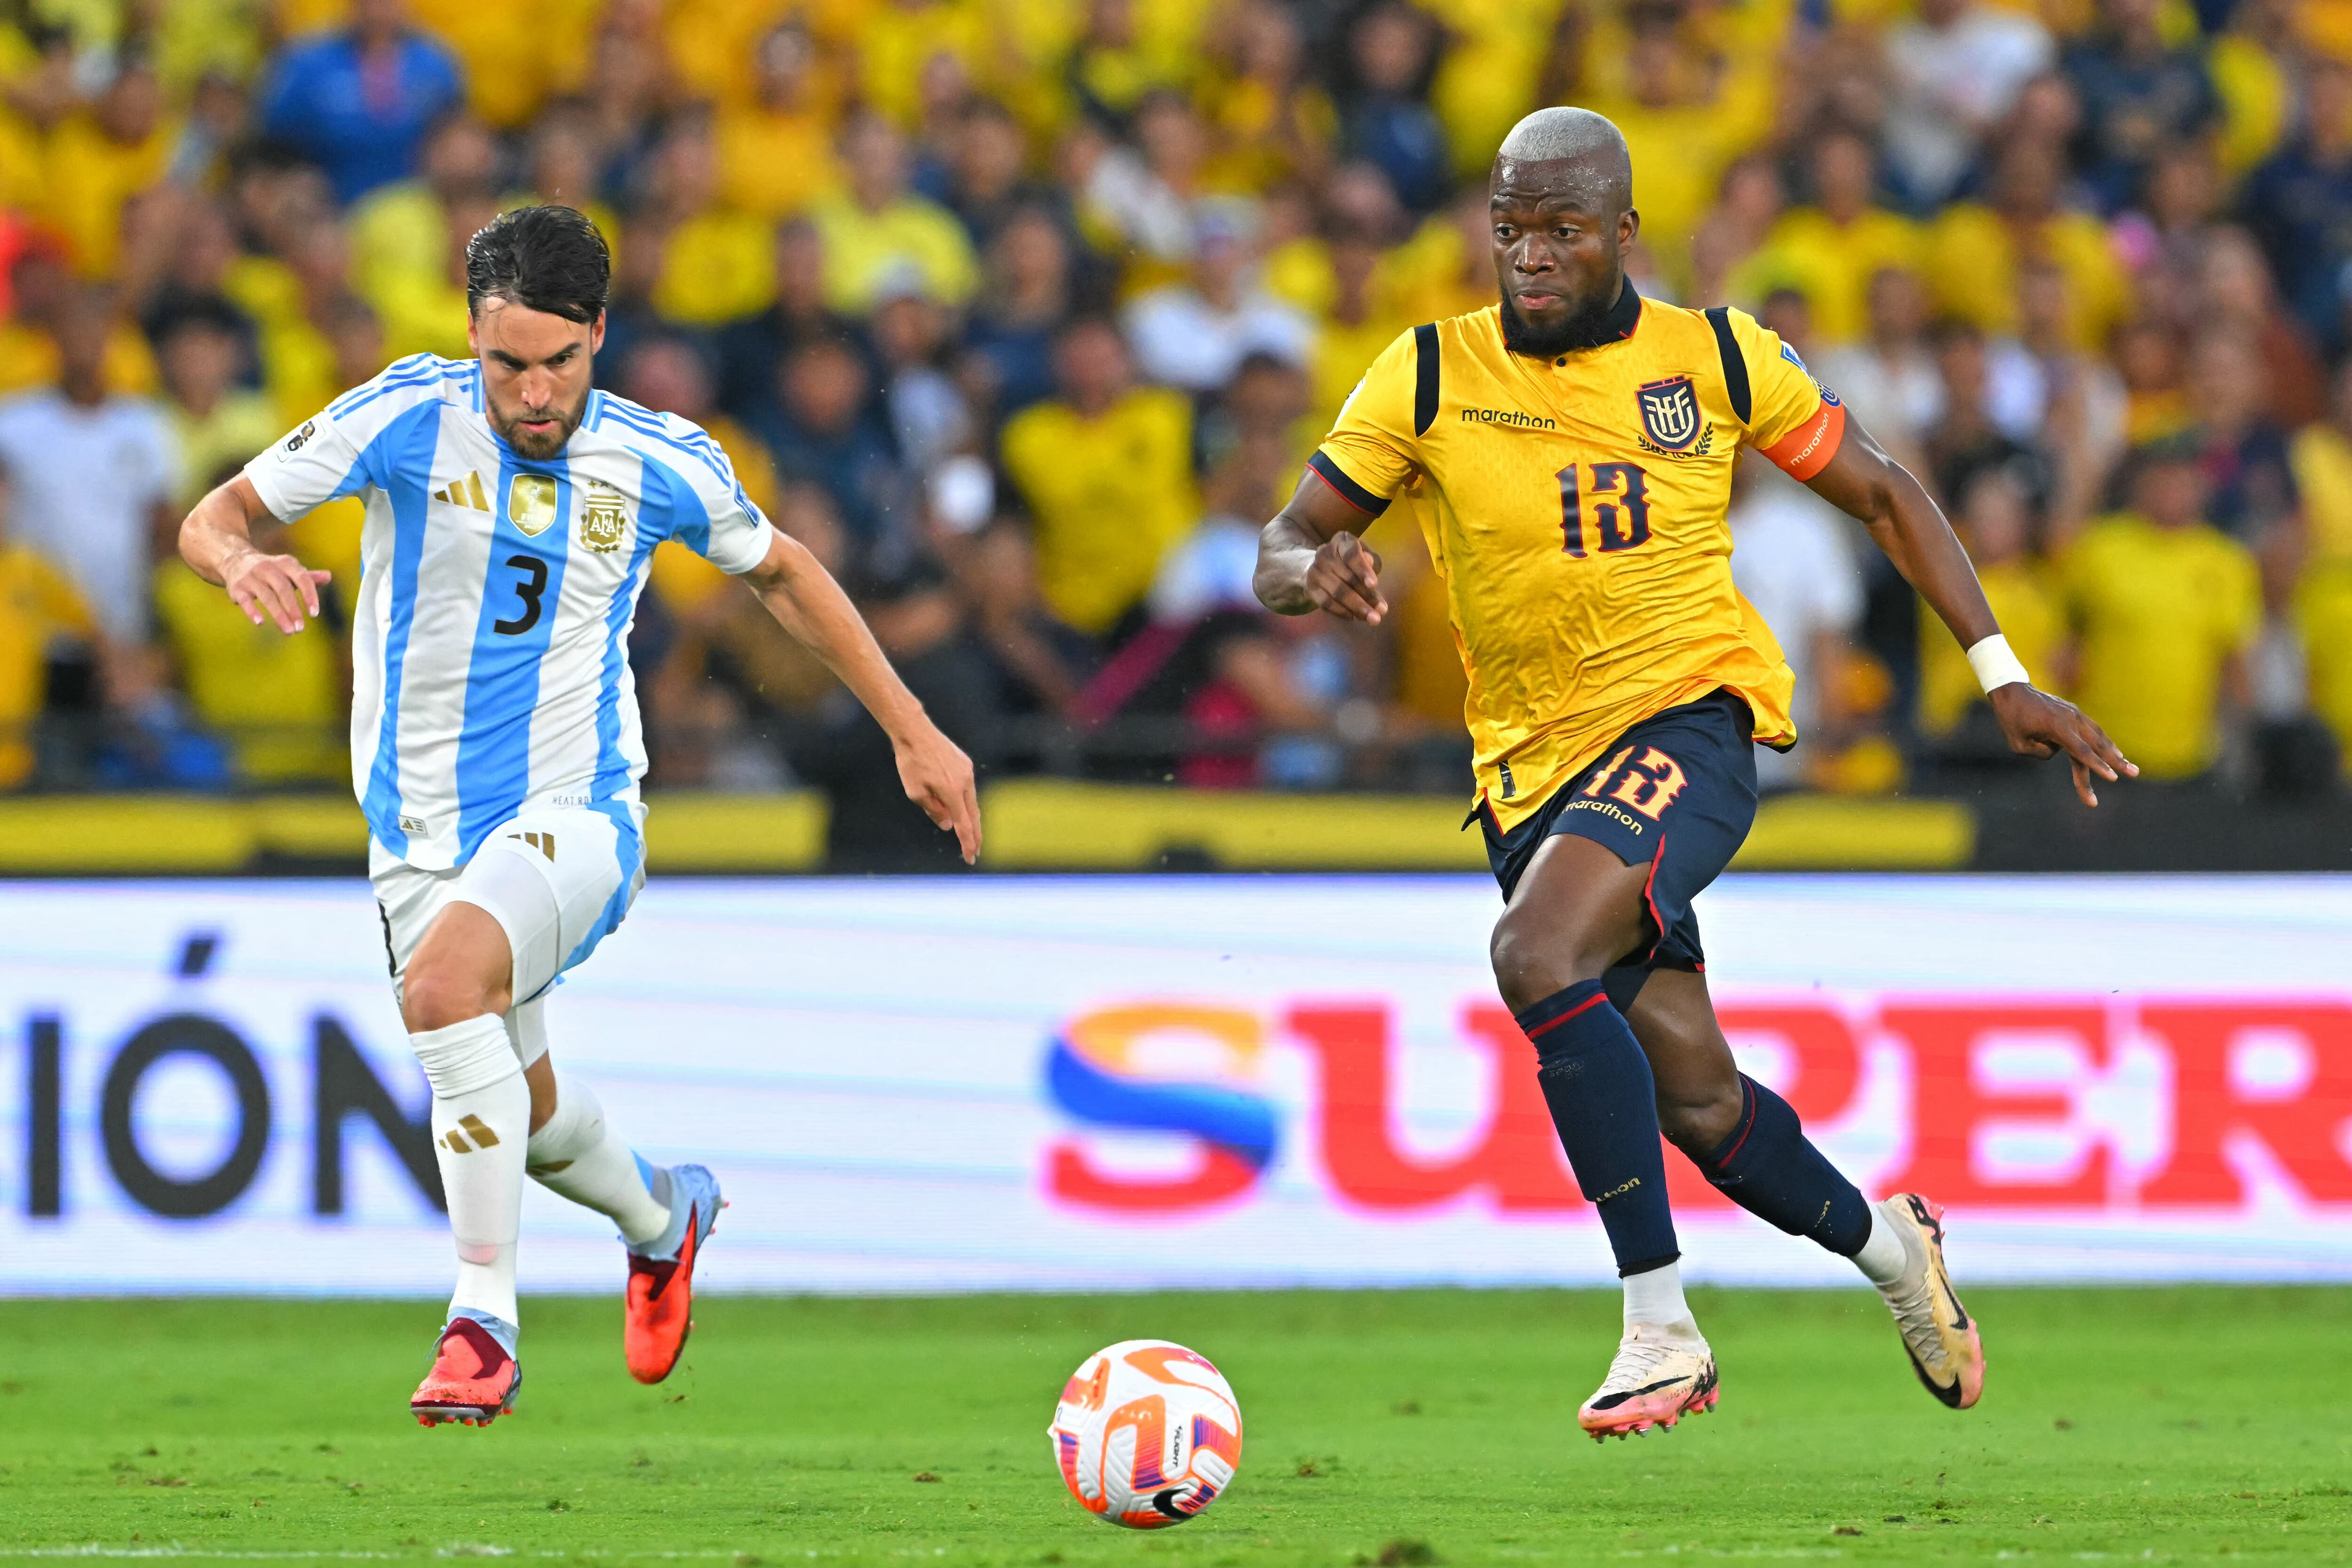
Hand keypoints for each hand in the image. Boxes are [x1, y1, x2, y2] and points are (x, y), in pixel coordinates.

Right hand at [222, 546, 330, 632]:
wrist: (236, 560)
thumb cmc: (272, 571)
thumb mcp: (289, 570)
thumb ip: (308, 577)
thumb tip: (328, 576)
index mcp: (285, 563)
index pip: (301, 578)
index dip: (309, 595)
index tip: (314, 614)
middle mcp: (267, 568)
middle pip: (283, 589)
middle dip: (293, 609)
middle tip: (300, 628)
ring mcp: (251, 577)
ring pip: (266, 596)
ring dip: (278, 615)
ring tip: (289, 631)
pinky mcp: (237, 587)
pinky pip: (245, 600)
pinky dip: (252, 611)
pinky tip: (260, 623)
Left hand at [893, 722, 981, 863]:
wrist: (914, 732)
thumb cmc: (910, 763)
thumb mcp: (915, 792)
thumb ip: (934, 811)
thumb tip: (949, 825)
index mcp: (952, 792)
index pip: (964, 825)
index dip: (967, 843)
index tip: (971, 857)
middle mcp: (964, 782)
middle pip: (974, 815)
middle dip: (975, 835)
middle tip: (975, 851)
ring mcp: (967, 772)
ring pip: (972, 801)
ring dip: (971, 818)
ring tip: (970, 833)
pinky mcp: (965, 764)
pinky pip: (967, 788)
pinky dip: (965, 801)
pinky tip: (960, 807)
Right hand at [1304, 532, 1387, 622]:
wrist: (1318, 565)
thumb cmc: (1349, 560)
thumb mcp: (1363, 554)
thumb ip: (1370, 562)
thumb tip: (1371, 577)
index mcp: (1341, 541)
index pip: (1352, 555)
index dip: (1363, 569)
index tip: (1374, 584)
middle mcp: (1325, 553)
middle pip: (1347, 578)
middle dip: (1367, 596)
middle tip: (1382, 611)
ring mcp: (1315, 571)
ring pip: (1338, 592)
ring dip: (1357, 607)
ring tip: (1373, 618)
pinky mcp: (1310, 588)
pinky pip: (1327, 603)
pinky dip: (1342, 612)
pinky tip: (1355, 617)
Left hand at [1989, 683, 2137, 806]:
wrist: (2012, 691)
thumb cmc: (2010, 719)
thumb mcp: (2018, 744)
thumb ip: (2041, 753)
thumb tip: (2058, 751)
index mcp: (2056, 727)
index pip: (2082, 751)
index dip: (2098, 765)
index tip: (2112, 777)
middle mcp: (2070, 719)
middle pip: (2097, 745)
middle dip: (2116, 762)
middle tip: (2134, 774)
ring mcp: (2074, 714)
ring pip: (2098, 737)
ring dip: (2114, 753)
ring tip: (2129, 767)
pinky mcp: (2074, 714)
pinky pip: (2093, 730)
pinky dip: (2104, 742)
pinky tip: (2115, 753)